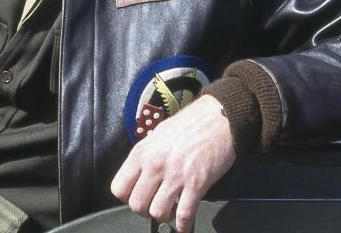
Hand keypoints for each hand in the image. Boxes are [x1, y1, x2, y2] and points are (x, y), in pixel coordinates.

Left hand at [110, 95, 237, 231]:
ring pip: (157, 212)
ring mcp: (176, 175)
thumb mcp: (160, 133)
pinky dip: (183, 225)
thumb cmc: (192, 123)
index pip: (119, 188)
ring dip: (164, 216)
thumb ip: (148, 154)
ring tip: (171, 211)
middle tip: (155, 205)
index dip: (128, 197)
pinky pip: (184, 214)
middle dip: (145, 210)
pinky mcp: (197, 183)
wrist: (221, 117)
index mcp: (143, 152)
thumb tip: (143, 173)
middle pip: (136, 204)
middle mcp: (155, 165)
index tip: (138, 196)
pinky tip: (184, 226)